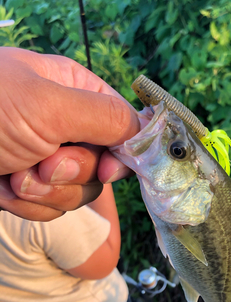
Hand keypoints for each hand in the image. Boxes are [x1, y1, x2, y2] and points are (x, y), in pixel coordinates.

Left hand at [0, 47, 139, 220]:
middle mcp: (64, 125)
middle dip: (70, 174)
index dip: (122, 152)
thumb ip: (107, 116)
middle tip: (40, 164)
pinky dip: (23, 205)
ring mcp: (44, 158)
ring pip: (76, 193)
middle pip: (101, 166)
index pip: (124, 125)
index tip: (107, 170)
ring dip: (43, 193)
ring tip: (11, 175)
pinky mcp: (26, 186)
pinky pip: (48, 209)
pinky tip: (0, 188)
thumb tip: (145, 134)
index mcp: (75, 92)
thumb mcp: (48, 104)